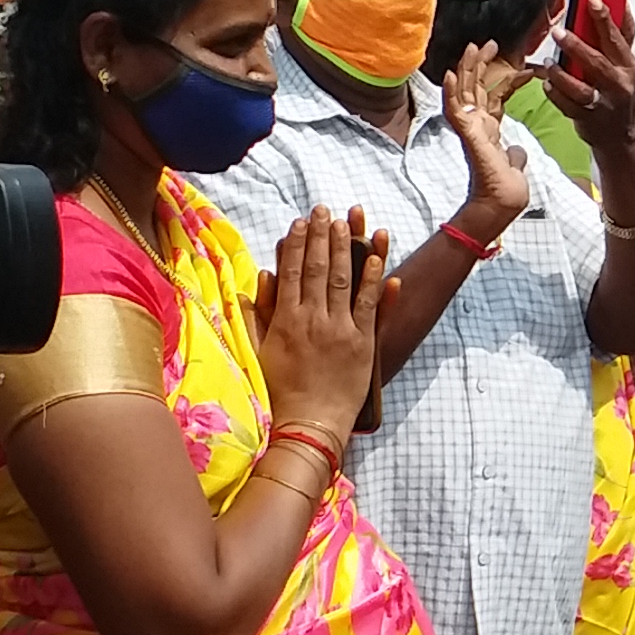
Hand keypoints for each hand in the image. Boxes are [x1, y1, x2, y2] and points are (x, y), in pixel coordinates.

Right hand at [250, 205, 387, 439]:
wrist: (308, 425)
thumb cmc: (280, 392)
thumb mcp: (257, 351)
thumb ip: (257, 313)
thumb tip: (261, 276)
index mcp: (285, 321)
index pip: (291, 272)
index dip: (297, 243)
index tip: (300, 221)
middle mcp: (312, 320)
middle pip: (317, 268)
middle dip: (321, 236)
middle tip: (324, 209)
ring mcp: (339, 330)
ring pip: (343, 279)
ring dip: (347, 247)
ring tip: (348, 220)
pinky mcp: (362, 343)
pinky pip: (369, 305)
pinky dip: (374, 279)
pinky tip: (377, 256)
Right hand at [436, 46, 536, 243]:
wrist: (500, 205)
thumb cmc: (506, 191)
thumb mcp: (515, 165)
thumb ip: (514, 154)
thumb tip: (516, 150)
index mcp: (488, 132)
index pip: (490, 98)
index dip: (498, 79)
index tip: (509, 62)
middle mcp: (477, 127)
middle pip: (475, 89)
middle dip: (479, 65)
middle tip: (487, 44)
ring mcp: (470, 130)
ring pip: (464, 93)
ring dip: (466, 69)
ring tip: (470, 48)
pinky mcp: (468, 135)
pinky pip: (456, 110)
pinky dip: (451, 92)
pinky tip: (448, 75)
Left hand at [548, 6, 634, 155]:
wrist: (619, 138)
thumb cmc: (620, 96)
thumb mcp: (626, 66)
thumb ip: (621, 36)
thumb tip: (620, 2)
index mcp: (629, 67)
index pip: (618, 37)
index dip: (605, 17)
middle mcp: (619, 84)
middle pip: (598, 62)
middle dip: (576, 45)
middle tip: (559, 31)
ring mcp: (603, 104)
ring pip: (579, 87)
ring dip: (561, 72)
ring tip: (549, 62)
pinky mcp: (588, 119)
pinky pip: (566, 104)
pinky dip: (554, 92)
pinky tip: (547, 82)